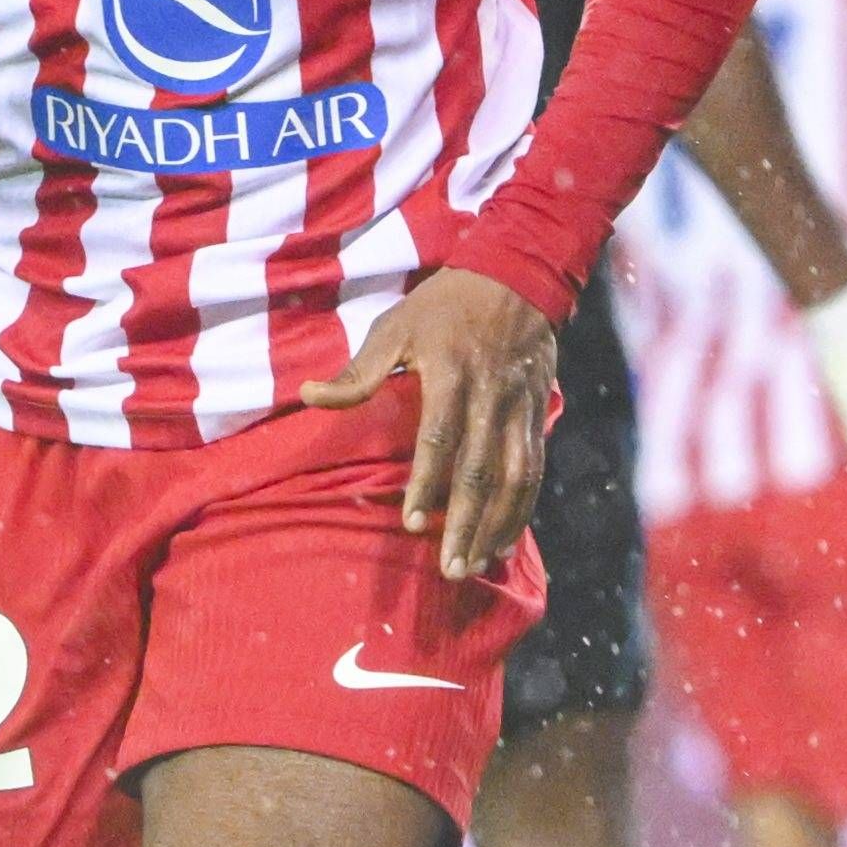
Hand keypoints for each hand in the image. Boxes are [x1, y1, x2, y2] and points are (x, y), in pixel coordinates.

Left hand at [304, 269, 555, 581]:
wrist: (517, 276)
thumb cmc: (443, 305)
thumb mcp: (395, 325)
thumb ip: (358, 370)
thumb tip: (307, 395)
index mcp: (452, 374)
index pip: (439, 438)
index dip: (425, 483)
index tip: (409, 523)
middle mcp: (491, 396)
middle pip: (480, 470)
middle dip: (465, 523)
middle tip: (449, 569)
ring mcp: (519, 409)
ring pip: (514, 478)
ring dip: (497, 526)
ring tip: (475, 565)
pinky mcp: (539, 415)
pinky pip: (534, 470)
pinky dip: (522, 509)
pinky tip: (504, 541)